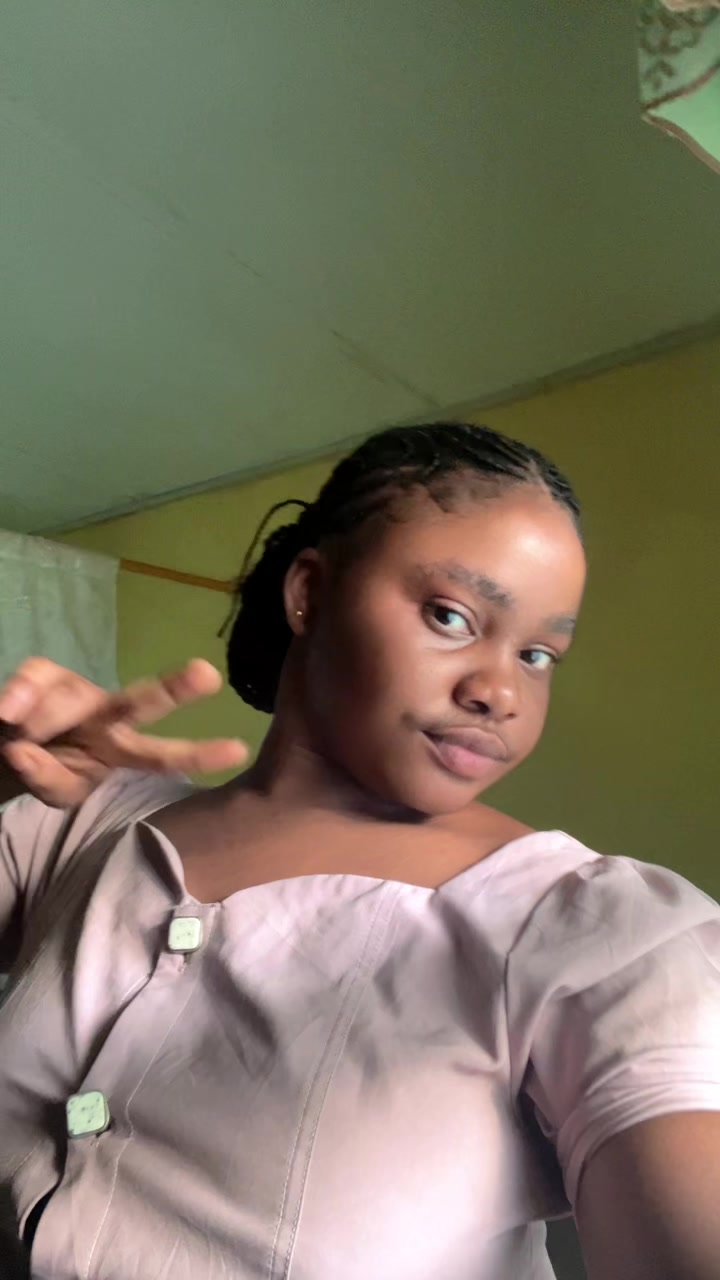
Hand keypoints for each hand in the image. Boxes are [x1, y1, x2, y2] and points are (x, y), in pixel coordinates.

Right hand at [0, 657, 247, 807]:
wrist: (9, 745)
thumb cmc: (48, 767)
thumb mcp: (54, 789)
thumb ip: (46, 778)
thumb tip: (21, 749)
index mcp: (122, 748)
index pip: (163, 754)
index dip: (199, 754)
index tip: (239, 751)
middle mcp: (108, 715)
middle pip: (143, 701)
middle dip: (175, 690)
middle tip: (207, 674)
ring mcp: (78, 692)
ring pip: (73, 694)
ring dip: (46, 718)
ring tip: (17, 732)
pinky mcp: (45, 675)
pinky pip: (37, 678)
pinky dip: (22, 694)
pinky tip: (8, 713)